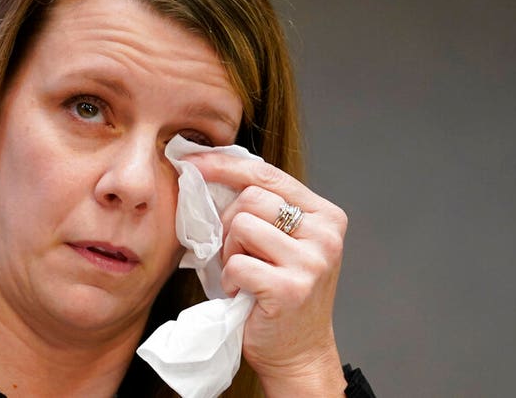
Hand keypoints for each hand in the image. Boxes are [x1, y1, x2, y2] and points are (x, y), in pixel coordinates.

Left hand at [184, 151, 347, 395]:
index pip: (268, 174)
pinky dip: (229, 279)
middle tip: (233, 253)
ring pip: (241, 226)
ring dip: (229, 252)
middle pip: (251, 198)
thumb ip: (261, 209)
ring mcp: (312, 261)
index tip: (191, 162)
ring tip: (242, 274)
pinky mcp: (291, 288)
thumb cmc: (279, 294)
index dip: (224, 165)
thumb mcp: (280, 243)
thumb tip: (205, 170)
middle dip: (228, 223)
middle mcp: (325, 234)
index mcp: (325, 215)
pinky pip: (237, 264)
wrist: (297, 353)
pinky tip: (242, 293)